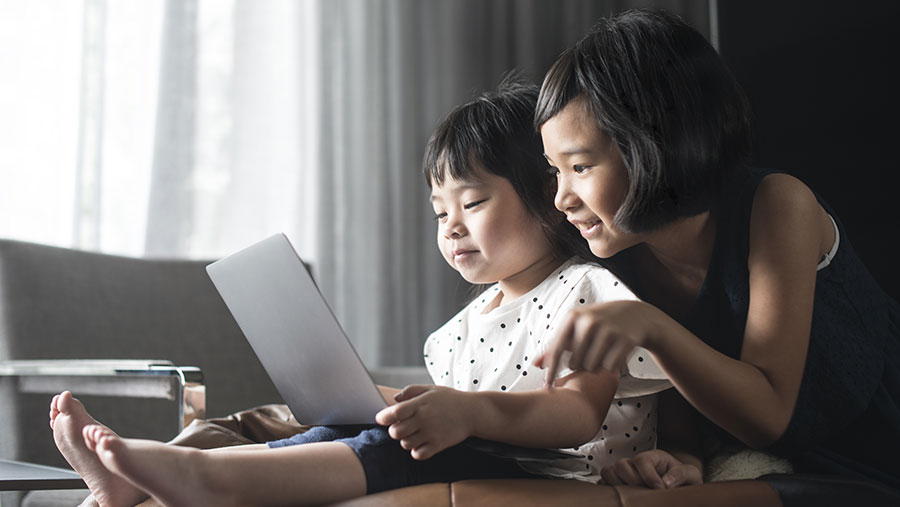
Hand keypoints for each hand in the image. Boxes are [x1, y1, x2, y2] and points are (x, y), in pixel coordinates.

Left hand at [375, 385, 472, 459]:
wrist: (473, 412)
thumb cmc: (450, 399)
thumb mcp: (430, 389)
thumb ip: (410, 391)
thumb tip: (394, 399)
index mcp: (420, 404)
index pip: (394, 413)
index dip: (383, 417)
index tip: (382, 418)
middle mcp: (424, 419)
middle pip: (395, 432)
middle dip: (394, 430)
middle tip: (402, 426)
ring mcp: (431, 433)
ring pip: (405, 444)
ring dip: (406, 440)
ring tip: (413, 434)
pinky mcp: (439, 445)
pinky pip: (418, 454)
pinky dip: (416, 451)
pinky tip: (421, 444)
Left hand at [533, 300, 661, 385]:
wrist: (634, 314)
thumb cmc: (597, 323)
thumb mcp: (575, 327)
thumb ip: (555, 346)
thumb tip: (535, 364)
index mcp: (573, 316)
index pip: (557, 349)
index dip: (551, 370)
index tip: (546, 386)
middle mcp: (589, 321)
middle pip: (574, 362)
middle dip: (579, 365)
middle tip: (588, 355)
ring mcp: (608, 330)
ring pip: (591, 367)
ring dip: (593, 367)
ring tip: (600, 355)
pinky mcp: (625, 340)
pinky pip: (608, 367)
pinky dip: (609, 366)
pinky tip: (613, 355)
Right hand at [600, 449, 701, 488]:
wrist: (679, 487)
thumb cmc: (683, 479)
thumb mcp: (691, 474)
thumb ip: (681, 474)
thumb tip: (666, 482)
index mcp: (652, 457)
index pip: (642, 460)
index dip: (648, 475)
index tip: (659, 488)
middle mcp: (635, 463)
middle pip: (621, 464)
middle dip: (632, 480)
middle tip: (644, 492)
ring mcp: (624, 473)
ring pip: (609, 472)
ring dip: (617, 483)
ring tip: (632, 495)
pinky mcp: (617, 484)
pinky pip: (603, 483)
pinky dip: (607, 489)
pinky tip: (621, 498)